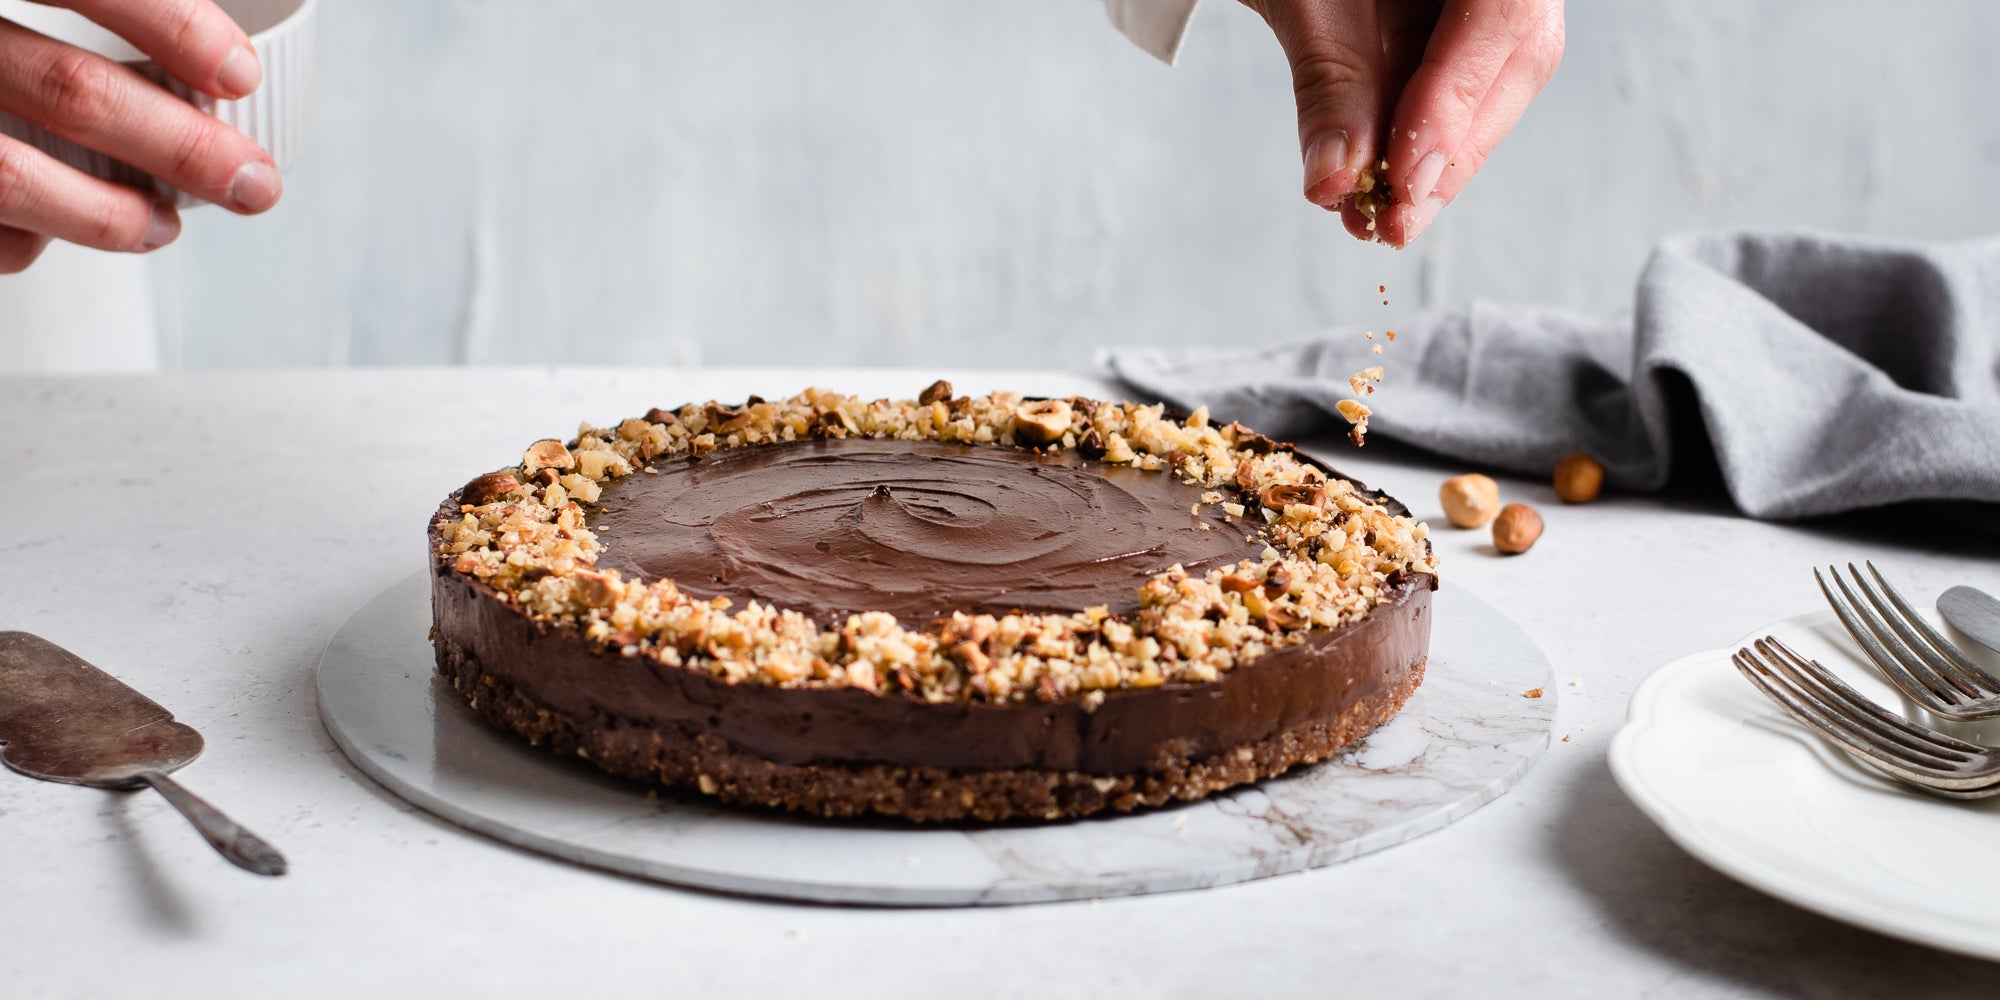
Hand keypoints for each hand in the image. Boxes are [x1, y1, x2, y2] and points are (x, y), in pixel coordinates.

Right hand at [0, 0, 281, 272]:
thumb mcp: (25, 0)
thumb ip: (90, 1)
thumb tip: (213, 51)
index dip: (169, 25)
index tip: (239, 72)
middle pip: (70, 90)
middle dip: (181, 145)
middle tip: (250, 178)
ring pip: (13, 175)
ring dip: (109, 214)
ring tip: (164, 225)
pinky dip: (30, 237)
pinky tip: (61, 229)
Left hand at [1241, 0, 1562, 245]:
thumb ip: (1327, 78)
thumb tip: (1335, 181)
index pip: (1500, 16)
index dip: (1456, 105)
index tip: (1405, 178)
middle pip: (1516, 55)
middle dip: (1451, 152)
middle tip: (1391, 224)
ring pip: (1502, 76)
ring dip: (1441, 157)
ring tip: (1381, 220)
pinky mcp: (1473, 15)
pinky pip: (1473, 76)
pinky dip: (1430, 134)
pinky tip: (1389, 186)